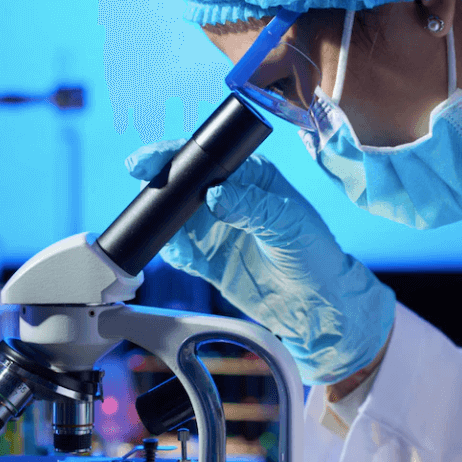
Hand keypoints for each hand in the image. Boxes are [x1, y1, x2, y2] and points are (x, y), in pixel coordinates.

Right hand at [126, 140, 394, 383]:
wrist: (317, 306)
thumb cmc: (315, 255)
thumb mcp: (287, 223)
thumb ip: (251, 207)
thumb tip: (212, 195)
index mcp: (251, 176)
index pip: (207, 157)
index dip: (175, 155)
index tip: (148, 161)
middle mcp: (229, 197)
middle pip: (183, 183)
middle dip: (160, 185)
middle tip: (145, 191)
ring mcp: (215, 228)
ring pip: (174, 217)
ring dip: (160, 220)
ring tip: (160, 228)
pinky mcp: (207, 259)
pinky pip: (178, 250)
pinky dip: (170, 249)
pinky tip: (176, 253)